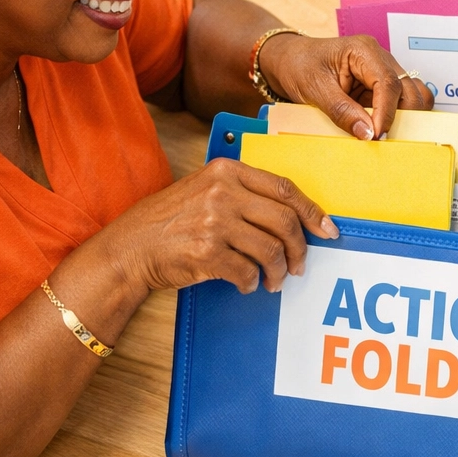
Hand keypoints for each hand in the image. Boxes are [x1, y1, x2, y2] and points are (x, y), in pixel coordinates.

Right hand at [105, 158, 338, 295]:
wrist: (129, 248)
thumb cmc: (171, 221)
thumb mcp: (206, 190)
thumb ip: (245, 194)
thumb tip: (293, 217)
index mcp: (227, 171)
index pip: (284, 188)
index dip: (312, 211)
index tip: (328, 229)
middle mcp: (222, 192)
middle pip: (284, 221)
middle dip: (300, 248)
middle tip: (299, 265)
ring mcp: (214, 222)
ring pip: (270, 250)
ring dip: (278, 271)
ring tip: (273, 280)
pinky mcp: (207, 252)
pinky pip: (247, 272)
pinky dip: (252, 283)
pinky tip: (247, 285)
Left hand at [260, 33, 433, 138]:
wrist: (289, 60)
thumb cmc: (299, 65)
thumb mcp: (314, 88)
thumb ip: (342, 111)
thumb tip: (367, 133)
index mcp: (364, 51)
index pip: (388, 83)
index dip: (387, 112)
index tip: (378, 134)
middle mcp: (380, 59)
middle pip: (409, 89)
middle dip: (402, 115)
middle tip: (381, 137)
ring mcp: (383, 73)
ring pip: (413, 96)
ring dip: (403, 117)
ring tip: (382, 132)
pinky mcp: (380, 88)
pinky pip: (400, 104)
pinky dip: (397, 118)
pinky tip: (381, 128)